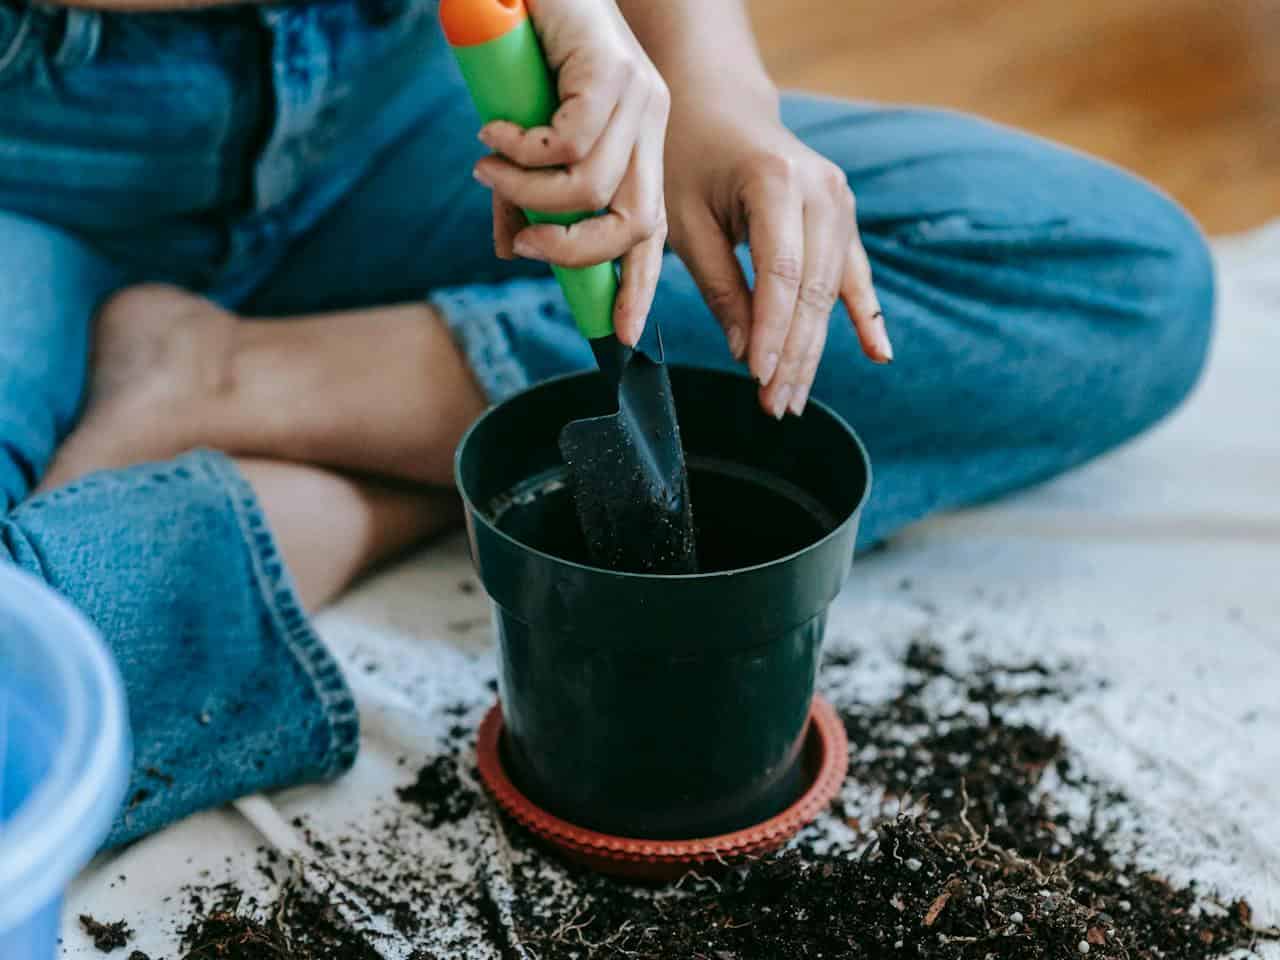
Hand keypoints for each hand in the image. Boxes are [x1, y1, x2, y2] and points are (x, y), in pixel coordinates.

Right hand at [470, 0, 669, 346]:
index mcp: (643, 147)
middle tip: (520, 242)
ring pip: (595, 188)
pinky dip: (522, 151)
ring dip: (528, 192)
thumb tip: (510, 250)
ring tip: (486, 169)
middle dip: (576, 251)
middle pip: (637, 223)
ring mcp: (641, 97)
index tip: (617, 332)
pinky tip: (494, 131)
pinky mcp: (615, 71)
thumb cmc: (524, 54)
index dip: (638, 285)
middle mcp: (652, 126)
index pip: (654, 232)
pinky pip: (569, 143)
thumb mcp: (526, 138)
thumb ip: (525, 194)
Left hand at [665, 85, 891, 417]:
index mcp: (776, 180)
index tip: (758, 377)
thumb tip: (746, 353)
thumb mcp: (685, 221)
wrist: (719, 106)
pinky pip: (856, 275)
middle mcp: (821, 189)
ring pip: (833, 291)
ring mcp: (840, 201)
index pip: (782, 273)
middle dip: (794, 353)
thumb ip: (720, 287)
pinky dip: (864, 316)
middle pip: (814, 289)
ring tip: (791, 399)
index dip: (773, 331)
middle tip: (774, 406)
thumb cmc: (689, 160)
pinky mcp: (844, 216)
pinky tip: (877, 355)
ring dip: (814, 349)